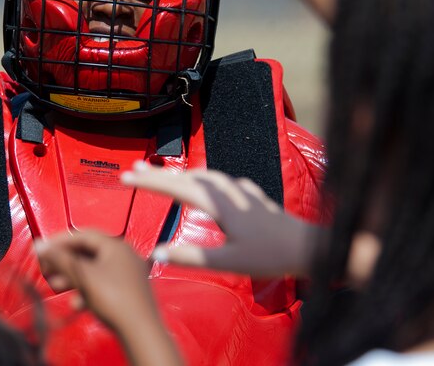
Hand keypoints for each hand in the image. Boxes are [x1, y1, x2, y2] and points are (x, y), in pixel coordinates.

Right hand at [36, 230, 155, 328]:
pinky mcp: (128, 290)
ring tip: (56, 286)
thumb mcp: (83, 276)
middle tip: (48, 268)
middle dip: (65, 262)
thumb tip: (41, 246)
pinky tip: (78, 303)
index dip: (60, 241)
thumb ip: (60, 259)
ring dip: (74, 277)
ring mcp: (128, 273)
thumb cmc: (114, 298)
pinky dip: (88, 290)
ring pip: (95, 270)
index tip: (44, 249)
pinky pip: (103, 284)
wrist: (139, 330)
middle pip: (88, 253)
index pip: (84, 235)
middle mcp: (125, 255)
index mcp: (116, 245)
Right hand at [121, 161, 322, 276]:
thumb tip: (156, 253)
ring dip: (180, 175)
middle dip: (159, 174)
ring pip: (204, 176)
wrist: (307, 247)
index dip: (150, 181)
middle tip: (133, 170)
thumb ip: (191, 257)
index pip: (176, 187)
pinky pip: (220, 182)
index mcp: (218, 204)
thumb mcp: (227, 262)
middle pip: (187, 177)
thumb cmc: (268, 256)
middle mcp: (228, 191)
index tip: (126, 176)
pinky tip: (207, 184)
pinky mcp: (252, 196)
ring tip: (162, 177)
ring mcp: (241, 191)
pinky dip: (204, 180)